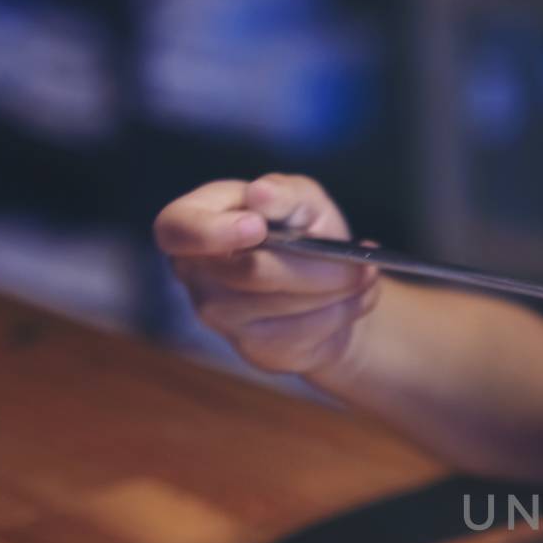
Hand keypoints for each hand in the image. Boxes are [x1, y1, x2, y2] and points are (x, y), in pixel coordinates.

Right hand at [153, 174, 379, 373]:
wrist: (328, 286)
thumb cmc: (302, 230)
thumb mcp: (300, 199)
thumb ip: (283, 193)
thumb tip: (261, 194)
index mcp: (192, 223)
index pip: (176, 230)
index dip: (211, 232)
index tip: (258, 228)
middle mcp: (196, 274)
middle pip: (251, 272)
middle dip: (316, 264)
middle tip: (361, 257)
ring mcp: (222, 318)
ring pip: (285, 305)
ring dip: (338, 289)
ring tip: (366, 273)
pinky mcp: (255, 349)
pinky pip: (304, 332)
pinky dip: (343, 312)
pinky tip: (359, 296)